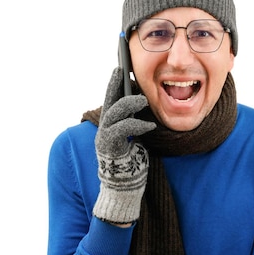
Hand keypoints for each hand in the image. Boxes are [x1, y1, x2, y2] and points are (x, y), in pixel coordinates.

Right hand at [93, 67, 155, 223]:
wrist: (123, 185)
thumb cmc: (131, 161)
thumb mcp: (132, 138)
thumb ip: (133, 123)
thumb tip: (144, 105)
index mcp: (110, 124)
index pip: (110, 99)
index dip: (113, 83)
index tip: (119, 68)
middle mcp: (104, 128)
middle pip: (109, 102)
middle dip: (115, 85)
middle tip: (125, 74)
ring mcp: (105, 137)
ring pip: (115, 112)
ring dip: (130, 103)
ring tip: (144, 100)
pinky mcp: (110, 146)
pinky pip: (123, 129)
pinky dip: (137, 124)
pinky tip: (149, 125)